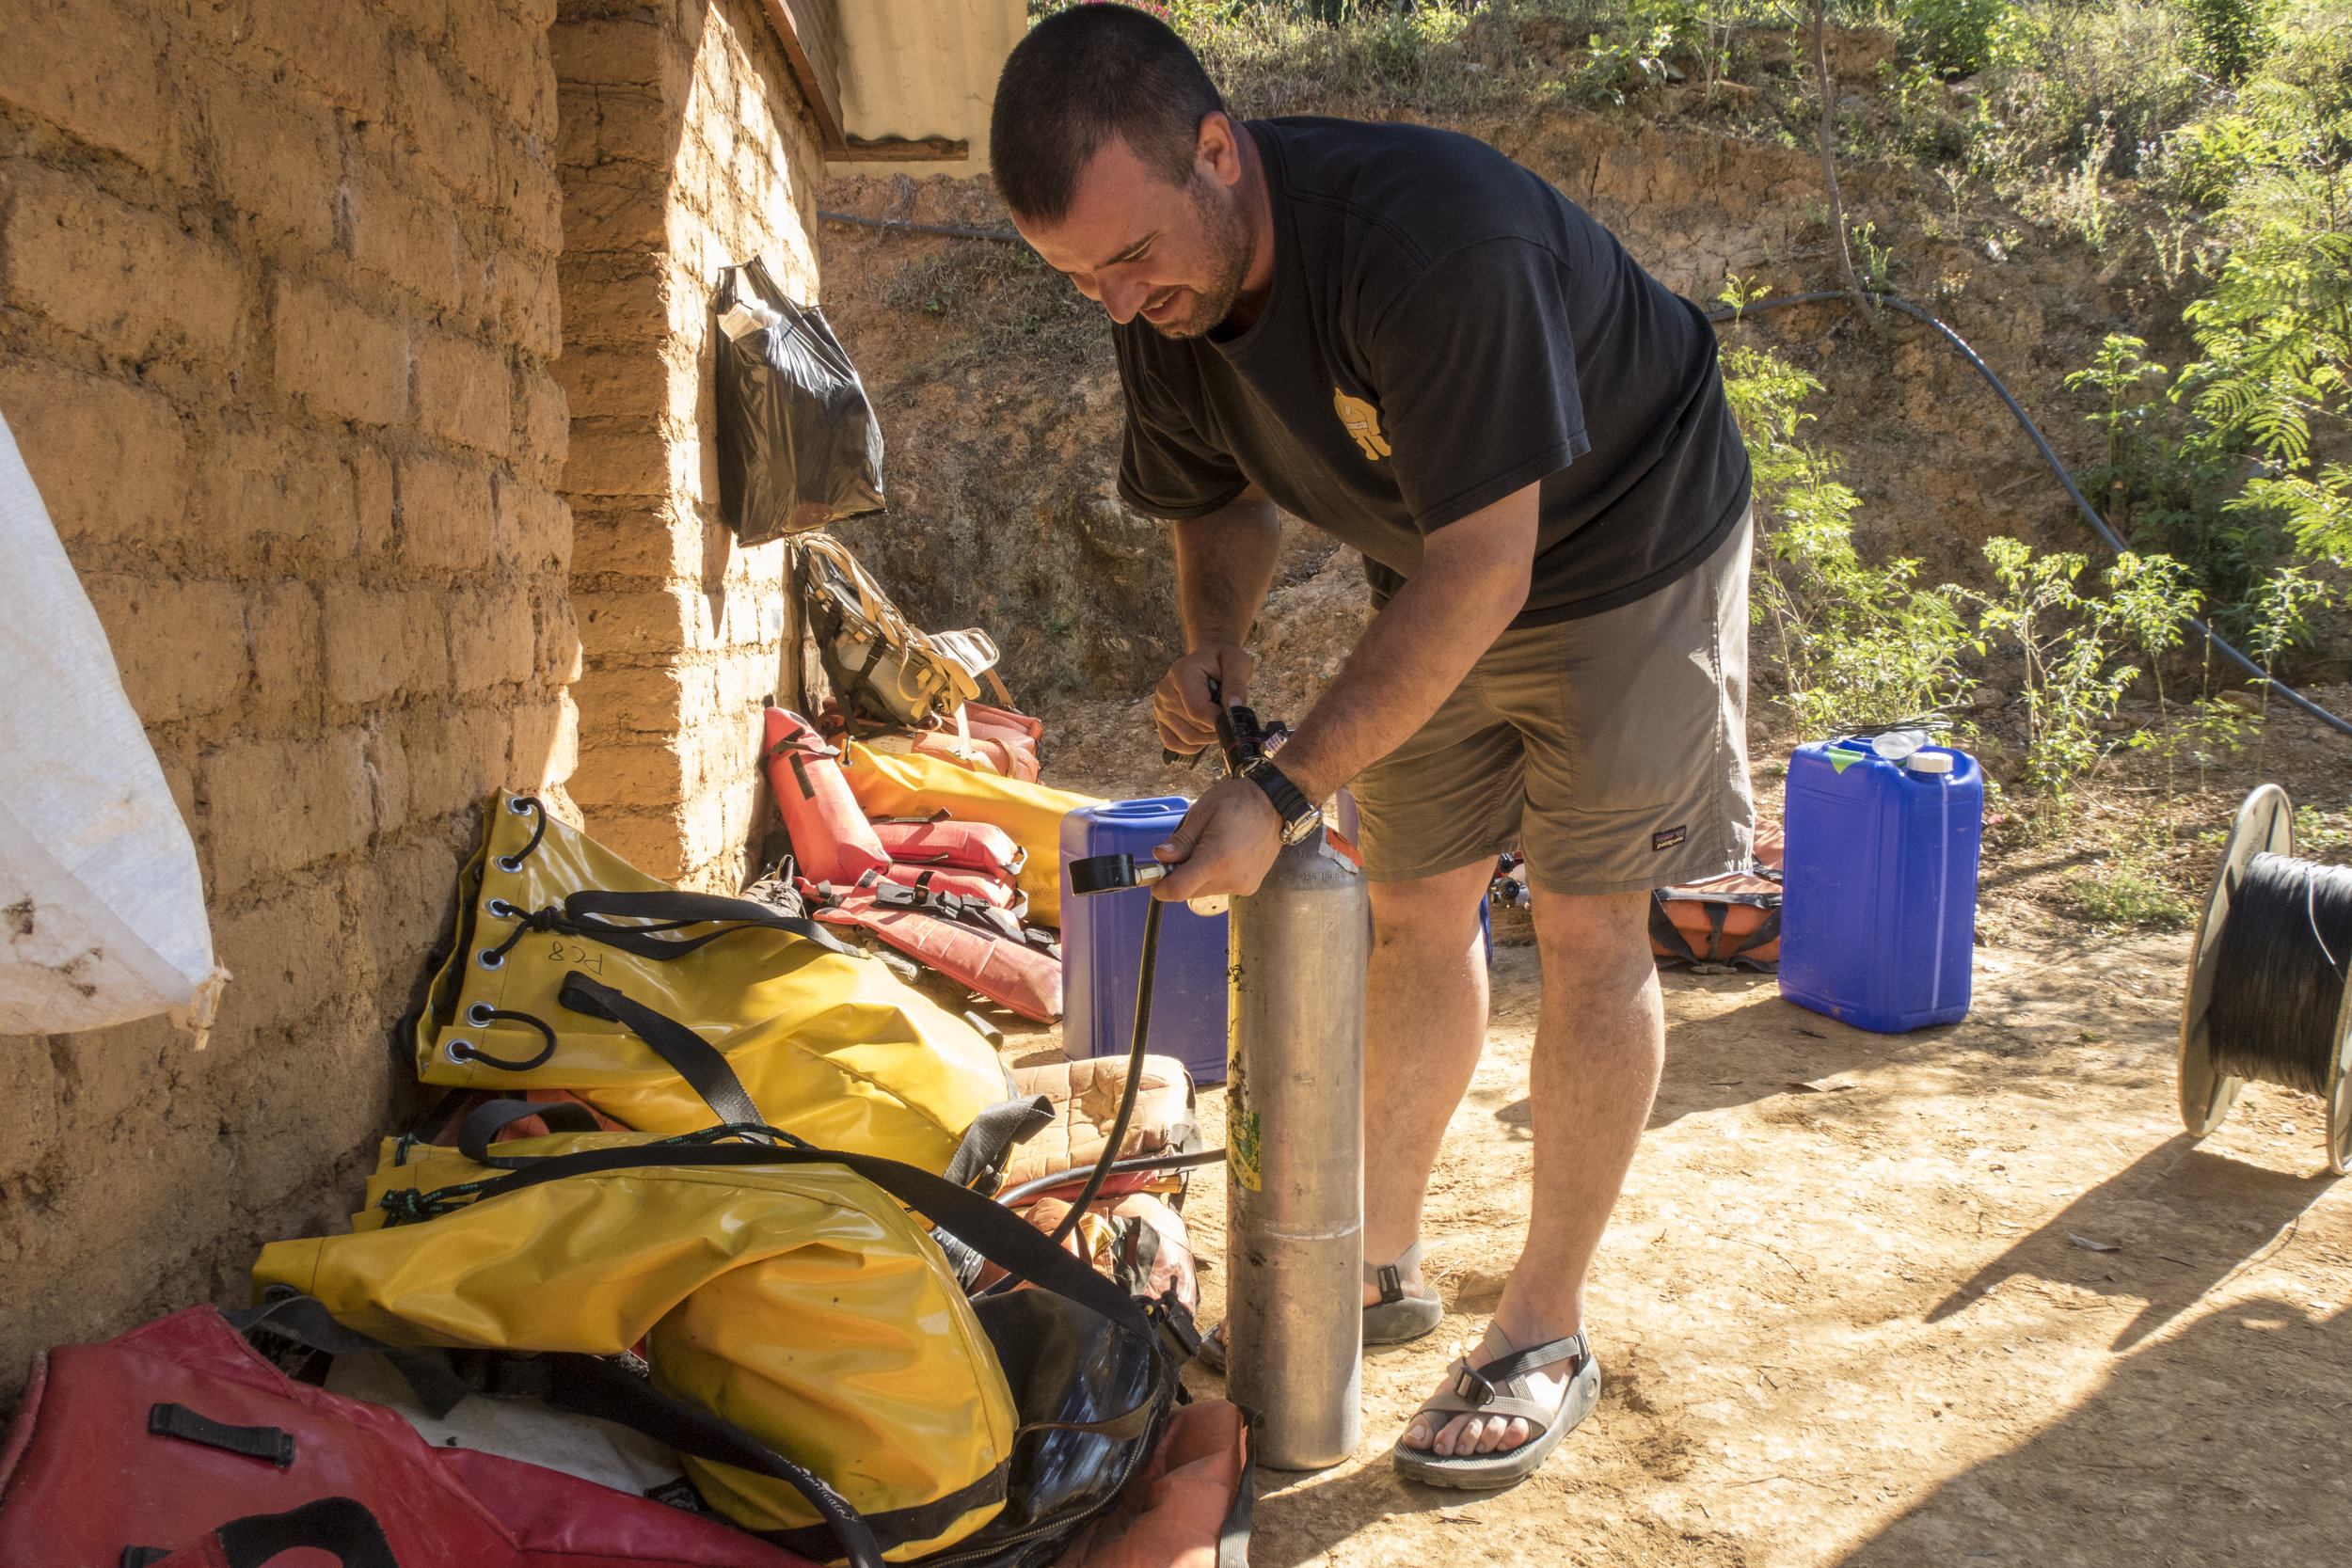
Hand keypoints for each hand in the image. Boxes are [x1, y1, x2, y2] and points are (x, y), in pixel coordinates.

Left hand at [1151, 778, 1280, 900]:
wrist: (1275, 803)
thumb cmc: (1239, 801)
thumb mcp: (1201, 813)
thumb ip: (1180, 840)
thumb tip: (1161, 857)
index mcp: (1217, 859)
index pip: (1178, 890)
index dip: (1161, 887)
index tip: (1156, 877)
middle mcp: (1232, 878)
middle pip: (1189, 891)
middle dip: (1180, 875)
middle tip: (1184, 850)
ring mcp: (1243, 884)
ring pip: (1204, 890)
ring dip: (1197, 875)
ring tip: (1208, 846)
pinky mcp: (1250, 886)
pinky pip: (1220, 887)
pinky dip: (1213, 875)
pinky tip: (1223, 853)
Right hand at [1153, 645, 1253, 755]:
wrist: (1207, 660)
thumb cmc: (1222, 661)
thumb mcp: (1236, 663)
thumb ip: (1236, 685)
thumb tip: (1234, 709)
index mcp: (1181, 673)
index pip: (1197, 710)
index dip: (1219, 720)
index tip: (1233, 716)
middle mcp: (1165, 691)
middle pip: (1195, 728)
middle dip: (1217, 727)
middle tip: (1225, 710)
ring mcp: (1160, 707)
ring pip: (1188, 739)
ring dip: (1208, 735)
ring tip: (1215, 716)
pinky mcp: (1160, 719)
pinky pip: (1175, 744)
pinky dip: (1194, 744)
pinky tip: (1204, 731)